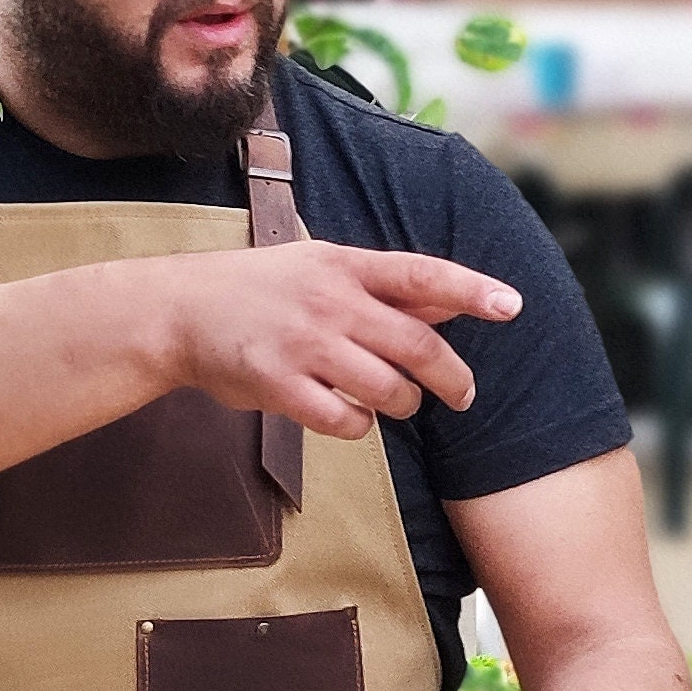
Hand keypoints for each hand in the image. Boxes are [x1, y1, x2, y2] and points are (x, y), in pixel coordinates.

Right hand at [159, 242, 522, 440]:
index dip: (471, 290)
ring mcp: (304, 344)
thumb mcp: (322, 269)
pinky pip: (348, 422)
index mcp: (343, 265)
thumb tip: (450, 296)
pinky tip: (346, 414)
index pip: (421, 274)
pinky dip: (358, 425)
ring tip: (390, 401)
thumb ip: (386, 288)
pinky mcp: (281, 386)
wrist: (178, 311)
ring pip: (389, 390)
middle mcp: (328, 301)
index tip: (512, 306)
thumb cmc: (261, 292)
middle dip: (452, 379)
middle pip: (418, 346)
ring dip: (402, 405)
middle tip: (462, 396)